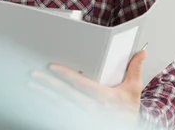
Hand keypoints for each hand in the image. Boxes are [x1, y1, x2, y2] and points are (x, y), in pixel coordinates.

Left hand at [31, 49, 146, 116]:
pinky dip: (48, 108)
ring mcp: (84, 119)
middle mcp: (93, 110)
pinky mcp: (78, 123)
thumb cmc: (128, 111)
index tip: (52, 66)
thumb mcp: (134, 90)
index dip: (66, 75)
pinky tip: (39, 101)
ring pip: (60, 107)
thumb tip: (142, 52)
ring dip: (45, 96)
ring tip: (32, 85)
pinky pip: (60, 116)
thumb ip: (135, 69)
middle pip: (66, 96)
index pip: (82, 85)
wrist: (129, 129)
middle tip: (34, 74)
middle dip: (48, 84)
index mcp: (105, 99)